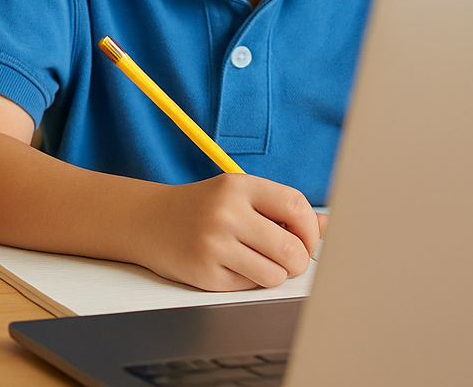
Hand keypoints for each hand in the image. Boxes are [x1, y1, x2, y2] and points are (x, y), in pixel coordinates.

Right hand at [135, 174, 319, 290]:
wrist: (147, 220)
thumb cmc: (201, 208)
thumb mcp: (236, 195)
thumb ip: (280, 208)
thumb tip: (325, 224)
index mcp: (238, 186)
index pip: (296, 206)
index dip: (311, 228)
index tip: (307, 238)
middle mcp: (225, 212)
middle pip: (291, 249)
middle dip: (297, 261)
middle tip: (287, 258)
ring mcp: (213, 244)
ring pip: (275, 274)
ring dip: (273, 273)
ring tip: (255, 260)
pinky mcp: (204, 273)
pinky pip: (249, 287)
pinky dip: (247, 280)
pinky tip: (229, 265)